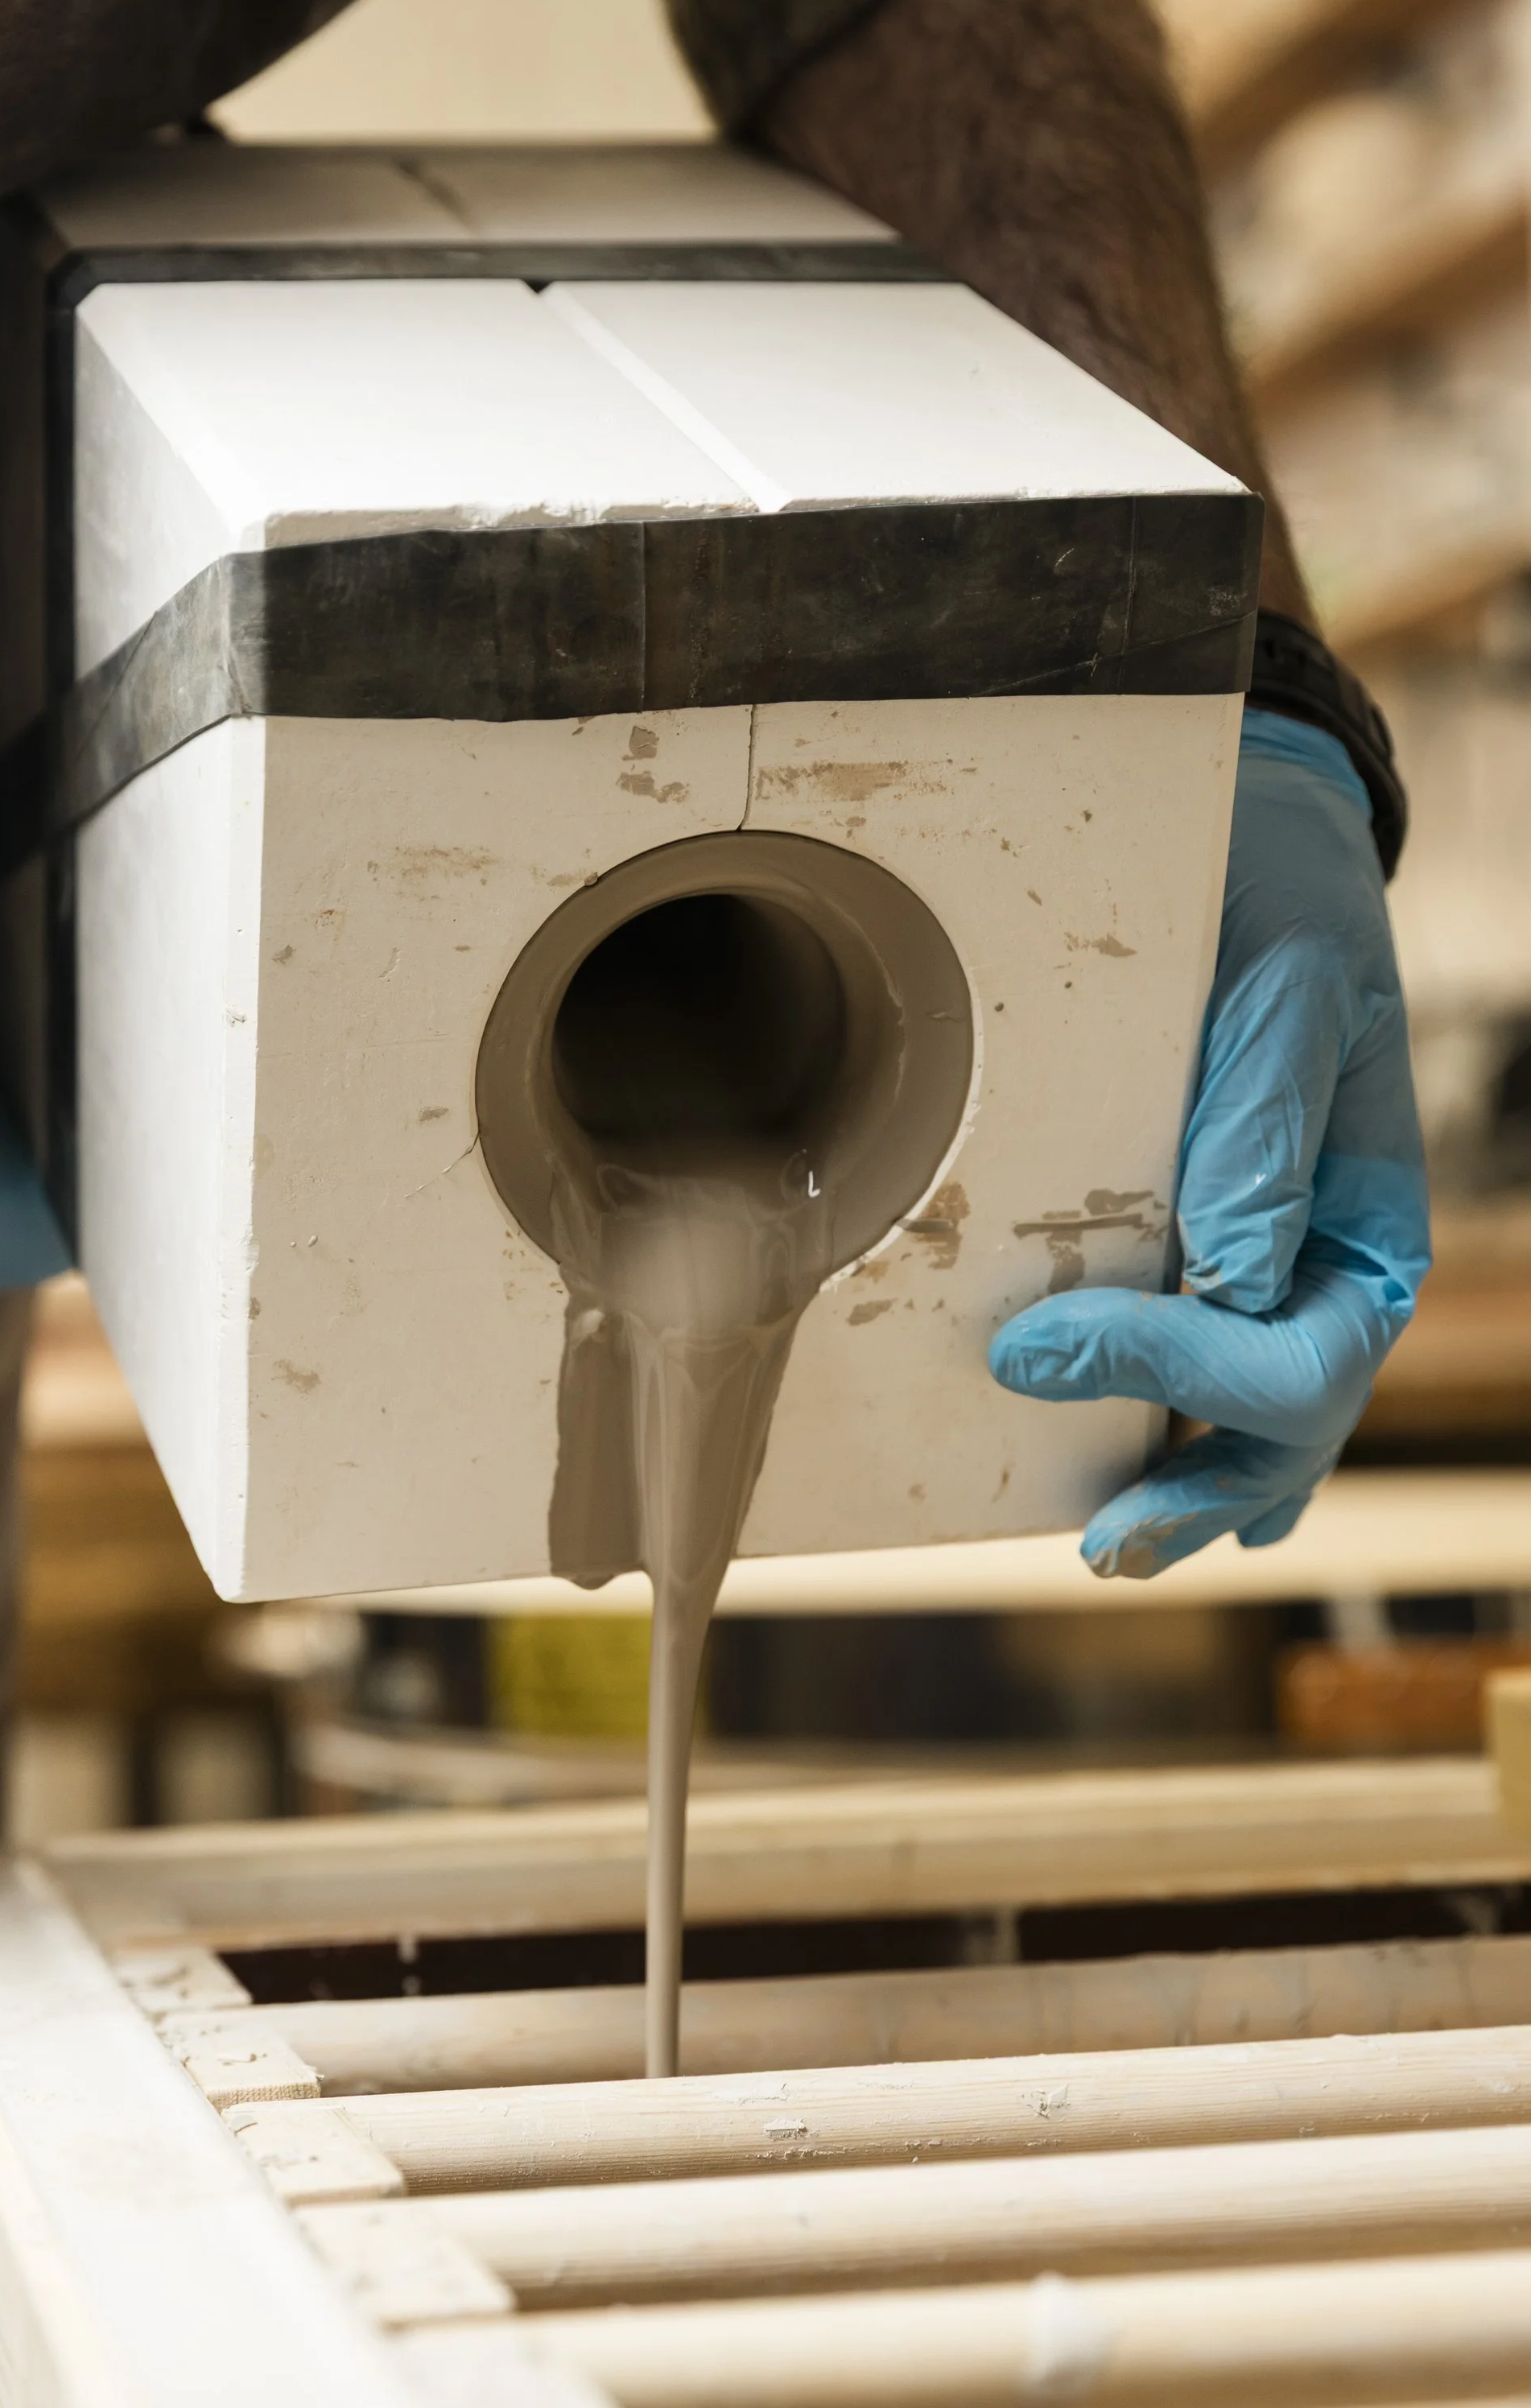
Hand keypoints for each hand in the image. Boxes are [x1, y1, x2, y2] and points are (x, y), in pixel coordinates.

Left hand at [988, 711, 1429, 1577]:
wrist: (1256, 863)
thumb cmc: (1279, 917)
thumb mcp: (1282, 994)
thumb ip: (1259, 1130)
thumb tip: (1231, 1278)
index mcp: (1369, 1227)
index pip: (1302, 1359)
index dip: (1175, 1374)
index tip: (1038, 1351)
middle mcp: (1329, 1270)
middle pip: (1289, 1431)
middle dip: (1198, 1491)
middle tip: (1103, 1543)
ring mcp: (1279, 1276)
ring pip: (1258, 1432)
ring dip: (1192, 1495)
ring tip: (1112, 1545)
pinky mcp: (1215, 1261)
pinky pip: (1216, 1382)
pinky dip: (1184, 1443)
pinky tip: (1147, 1488)